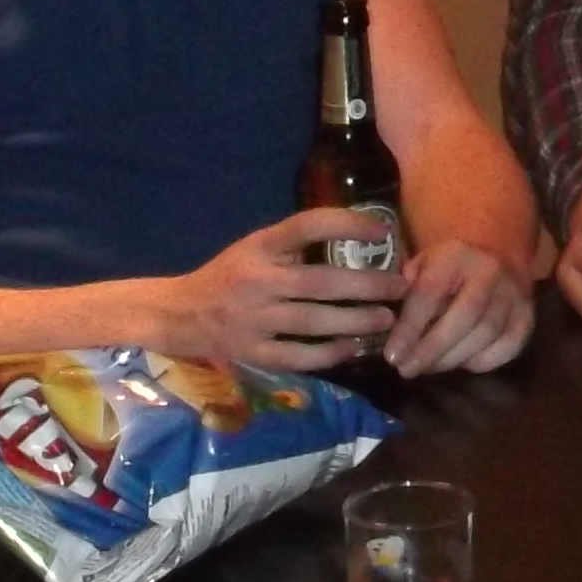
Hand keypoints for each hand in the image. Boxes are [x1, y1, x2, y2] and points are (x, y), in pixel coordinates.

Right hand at [177, 210, 408, 369]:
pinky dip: (330, 353)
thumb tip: (359, 239)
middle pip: (321, 281)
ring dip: (357, 320)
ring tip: (388, 319)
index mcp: (260, 246)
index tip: (383, 232)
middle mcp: (257, 280)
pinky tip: (354, 348)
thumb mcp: (256, 247)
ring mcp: (253, 319)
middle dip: (367, 285)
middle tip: (401, 286)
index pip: (307, 226)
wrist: (181, 315)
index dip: (347, 225)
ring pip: (314, 322)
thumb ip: (296, 245)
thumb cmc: (230, 276)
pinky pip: (299, 356)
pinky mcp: (252, 353)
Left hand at [382, 237, 532, 375]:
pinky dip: (482, 362)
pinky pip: (508, 347)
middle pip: (465, 316)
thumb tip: (387, 325)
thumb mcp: (421, 265)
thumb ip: (406, 290)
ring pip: (486, 334)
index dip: (411, 326)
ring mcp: (514, 294)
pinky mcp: (527, 316)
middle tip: (407, 370)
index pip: (431, 292)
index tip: (392, 355)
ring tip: (427, 368)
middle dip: (433, 349)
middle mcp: (490, 271)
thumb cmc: (448, 267)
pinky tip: (461, 363)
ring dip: (453, 358)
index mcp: (456, 255)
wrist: (497, 255)